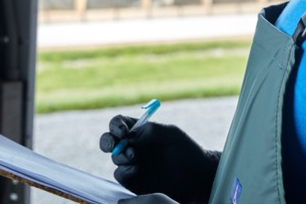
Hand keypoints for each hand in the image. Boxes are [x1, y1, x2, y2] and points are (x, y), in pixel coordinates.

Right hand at [100, 115, 219, 203]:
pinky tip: (135, 169)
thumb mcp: (172, 134)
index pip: (120, 124)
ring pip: (115, 158)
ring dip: (120, 155)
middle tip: (113, 143)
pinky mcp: (134, 182)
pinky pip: (120, 176)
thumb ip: (152, 130)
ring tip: (134, 156)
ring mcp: (132, 165)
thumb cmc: (187, 152)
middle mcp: (133, 146)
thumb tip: (130, 133)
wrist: (198, 178)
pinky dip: (124, 171)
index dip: (116, 125)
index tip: (122, 130)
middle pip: (109, 141)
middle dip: (107, 141)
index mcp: (140, 131)